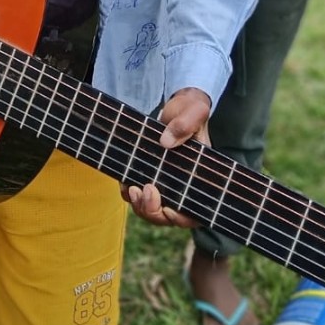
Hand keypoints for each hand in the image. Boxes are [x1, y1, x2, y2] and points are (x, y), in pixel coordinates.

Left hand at [123, 88, 209, 227]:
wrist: (175, 106)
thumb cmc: (190, 110)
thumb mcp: (194, 111)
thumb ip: (185, 124)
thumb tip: (166, 142)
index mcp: (200, 178)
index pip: (195, 212)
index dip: (181, 218)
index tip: (168, 209)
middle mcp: (182, 186)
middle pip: (168, 217)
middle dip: (154, 211)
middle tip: (144, 190)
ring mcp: (165, 183)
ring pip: (151, 210)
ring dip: (140, 206)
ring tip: (132, 188)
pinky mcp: (148, 175)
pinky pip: (138, 196)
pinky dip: (130, 194)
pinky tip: (125, 181)